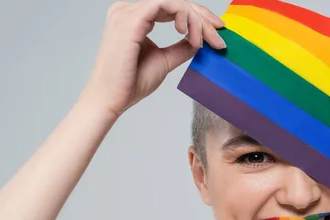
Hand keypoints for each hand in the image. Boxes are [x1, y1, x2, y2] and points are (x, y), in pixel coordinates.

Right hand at [78, 0, 225, 118]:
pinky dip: (185, 17)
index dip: (197, 17)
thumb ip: (181, 47)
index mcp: (133, 18)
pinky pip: (167, 4)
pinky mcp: (131, 18)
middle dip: (202, 17)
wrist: (111, 100)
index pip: (171, 7)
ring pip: (174, 1)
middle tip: (219, 37)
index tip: (216, 33)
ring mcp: (128, 12)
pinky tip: (191, 36)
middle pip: (174, 2)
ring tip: (204, 42)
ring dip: (195, 20)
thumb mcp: (164, 60)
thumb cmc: (130, 84)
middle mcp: (128, 10)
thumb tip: (199, 39)